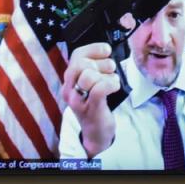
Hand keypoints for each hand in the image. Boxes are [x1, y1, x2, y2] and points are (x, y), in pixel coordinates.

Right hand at [61, 42, 120, 157]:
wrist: (96, 134)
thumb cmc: (96, 106)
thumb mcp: (90, 85)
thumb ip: (93, 69)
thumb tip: (106, 51)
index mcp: (69, 81)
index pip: (76, 55)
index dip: (93, 48)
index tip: (106, 50)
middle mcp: (70, 89)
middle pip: (81, 64)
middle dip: (100, 63)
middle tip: (110, 70)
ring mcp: (78, 100)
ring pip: (89, 76)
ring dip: (106, 74)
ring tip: (112, 80)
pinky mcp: (91, 108)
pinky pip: (99, 89)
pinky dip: (111, 84)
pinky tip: (115, 87)